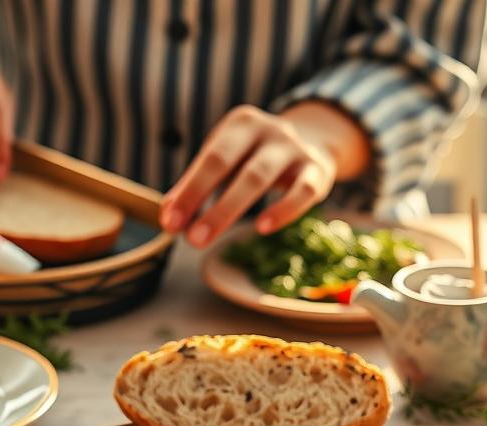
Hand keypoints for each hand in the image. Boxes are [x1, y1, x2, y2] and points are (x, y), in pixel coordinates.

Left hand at [161, 102, 368, 247]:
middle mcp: (269, 130)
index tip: (169, 222)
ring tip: (206, 239)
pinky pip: (302, 192)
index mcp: (241, 123)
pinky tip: (263, 228)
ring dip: (228, 210)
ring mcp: (295, 149)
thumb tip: (168, 216)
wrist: (315, 141)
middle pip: (229, 165)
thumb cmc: (257, 156)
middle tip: (188, 239)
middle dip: (206, 203)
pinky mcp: (318, 171)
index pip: (210, 158)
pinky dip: (283, 210)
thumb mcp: (228, 162)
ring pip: (259, 178)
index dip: (189, 191)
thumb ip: (197, 186)